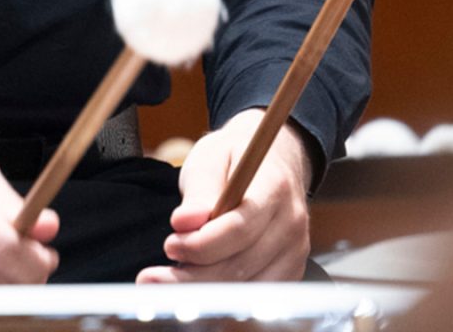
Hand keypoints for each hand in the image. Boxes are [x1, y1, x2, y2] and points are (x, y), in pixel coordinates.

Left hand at [137, 107, 310, 282]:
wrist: (271, 161)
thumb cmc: (235, 158)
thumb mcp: (210, 158)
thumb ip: (200, 191)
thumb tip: (185, 222)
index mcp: (274, 186)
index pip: (240, 228)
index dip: (202, 243)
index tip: (171, 245)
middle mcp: (291, 222)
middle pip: (242, 264)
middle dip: (194, 275)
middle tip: (157, 274)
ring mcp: (295, 250)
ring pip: (248, 286)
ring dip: (205, 290)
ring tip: (171, 279)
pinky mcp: (290, 269)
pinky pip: (256, 293)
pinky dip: (224, 295)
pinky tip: (197, 285)